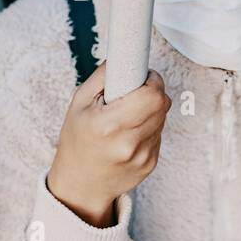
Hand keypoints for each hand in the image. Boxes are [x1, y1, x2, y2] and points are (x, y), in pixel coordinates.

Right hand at [47, 64, 170, 227]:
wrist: (80, 185)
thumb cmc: (76, 143)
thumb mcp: (78, 104)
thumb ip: (103, 77)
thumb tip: (123, 56)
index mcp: (109, 126)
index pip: (153, 95)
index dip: (152, 81)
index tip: (143, 77)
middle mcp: (129, 143)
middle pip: (162, 104)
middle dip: (151, 92)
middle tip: (133, 94)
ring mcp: (143, 156)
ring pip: (163, 118)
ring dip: (151, 110)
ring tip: (127, 117)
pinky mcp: (151, 164)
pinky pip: (159, 134)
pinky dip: (148, 128)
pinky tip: (129, 134)